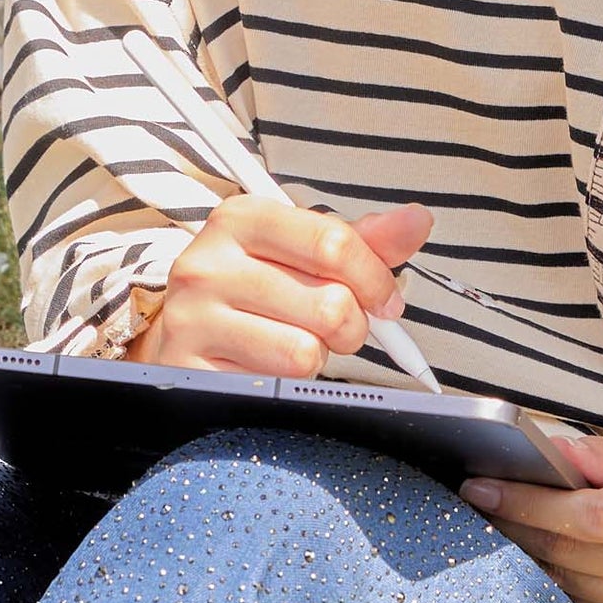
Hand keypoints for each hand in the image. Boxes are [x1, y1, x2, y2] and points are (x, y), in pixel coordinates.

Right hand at [140, 186, 433, 376]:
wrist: (184, 338)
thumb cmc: (256, 291)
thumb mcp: (303, 254)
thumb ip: (363, 240)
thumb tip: (418, 221)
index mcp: (241, 218)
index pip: (334, 242)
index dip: (375, 279)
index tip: (384, 300)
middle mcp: (208, 262)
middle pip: (330, 302)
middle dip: (351, 326)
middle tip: (336, 329)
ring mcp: (194, 317)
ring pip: (306, 350)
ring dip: (318, 357)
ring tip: (297, 344)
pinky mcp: (192, 368)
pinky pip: (278, 384)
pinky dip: (291, 383)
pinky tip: (271, 366)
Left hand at [465, 425, 602, 602]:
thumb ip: (600, 454)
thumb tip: (550, 452)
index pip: (592, 516)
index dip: (532, 504)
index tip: (484, 488)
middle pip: (573, 554)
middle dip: (518, 526)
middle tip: (480, 504)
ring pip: (568, 586)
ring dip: (527, 557)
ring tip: (502, 529)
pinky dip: (549, 586)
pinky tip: (535, 562)